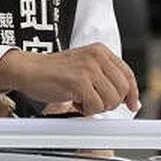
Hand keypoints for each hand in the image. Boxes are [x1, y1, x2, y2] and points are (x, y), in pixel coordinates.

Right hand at [0, 43, 139, 115]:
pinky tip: (74, 101)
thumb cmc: (52, 71)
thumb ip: (104, 76)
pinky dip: (86, 110)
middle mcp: (96, 56)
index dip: (132, 93)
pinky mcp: (80, 82)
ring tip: (81, 99)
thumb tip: (127, 97)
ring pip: (111, 100)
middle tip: (93, 101)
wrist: (28, 69)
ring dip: (97, 106)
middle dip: (110, 102)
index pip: (127, 74)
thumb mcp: (83, 65)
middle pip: (122, 90)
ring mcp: (89, 69)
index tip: (132, 104)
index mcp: (100, 50)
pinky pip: (96, 106)